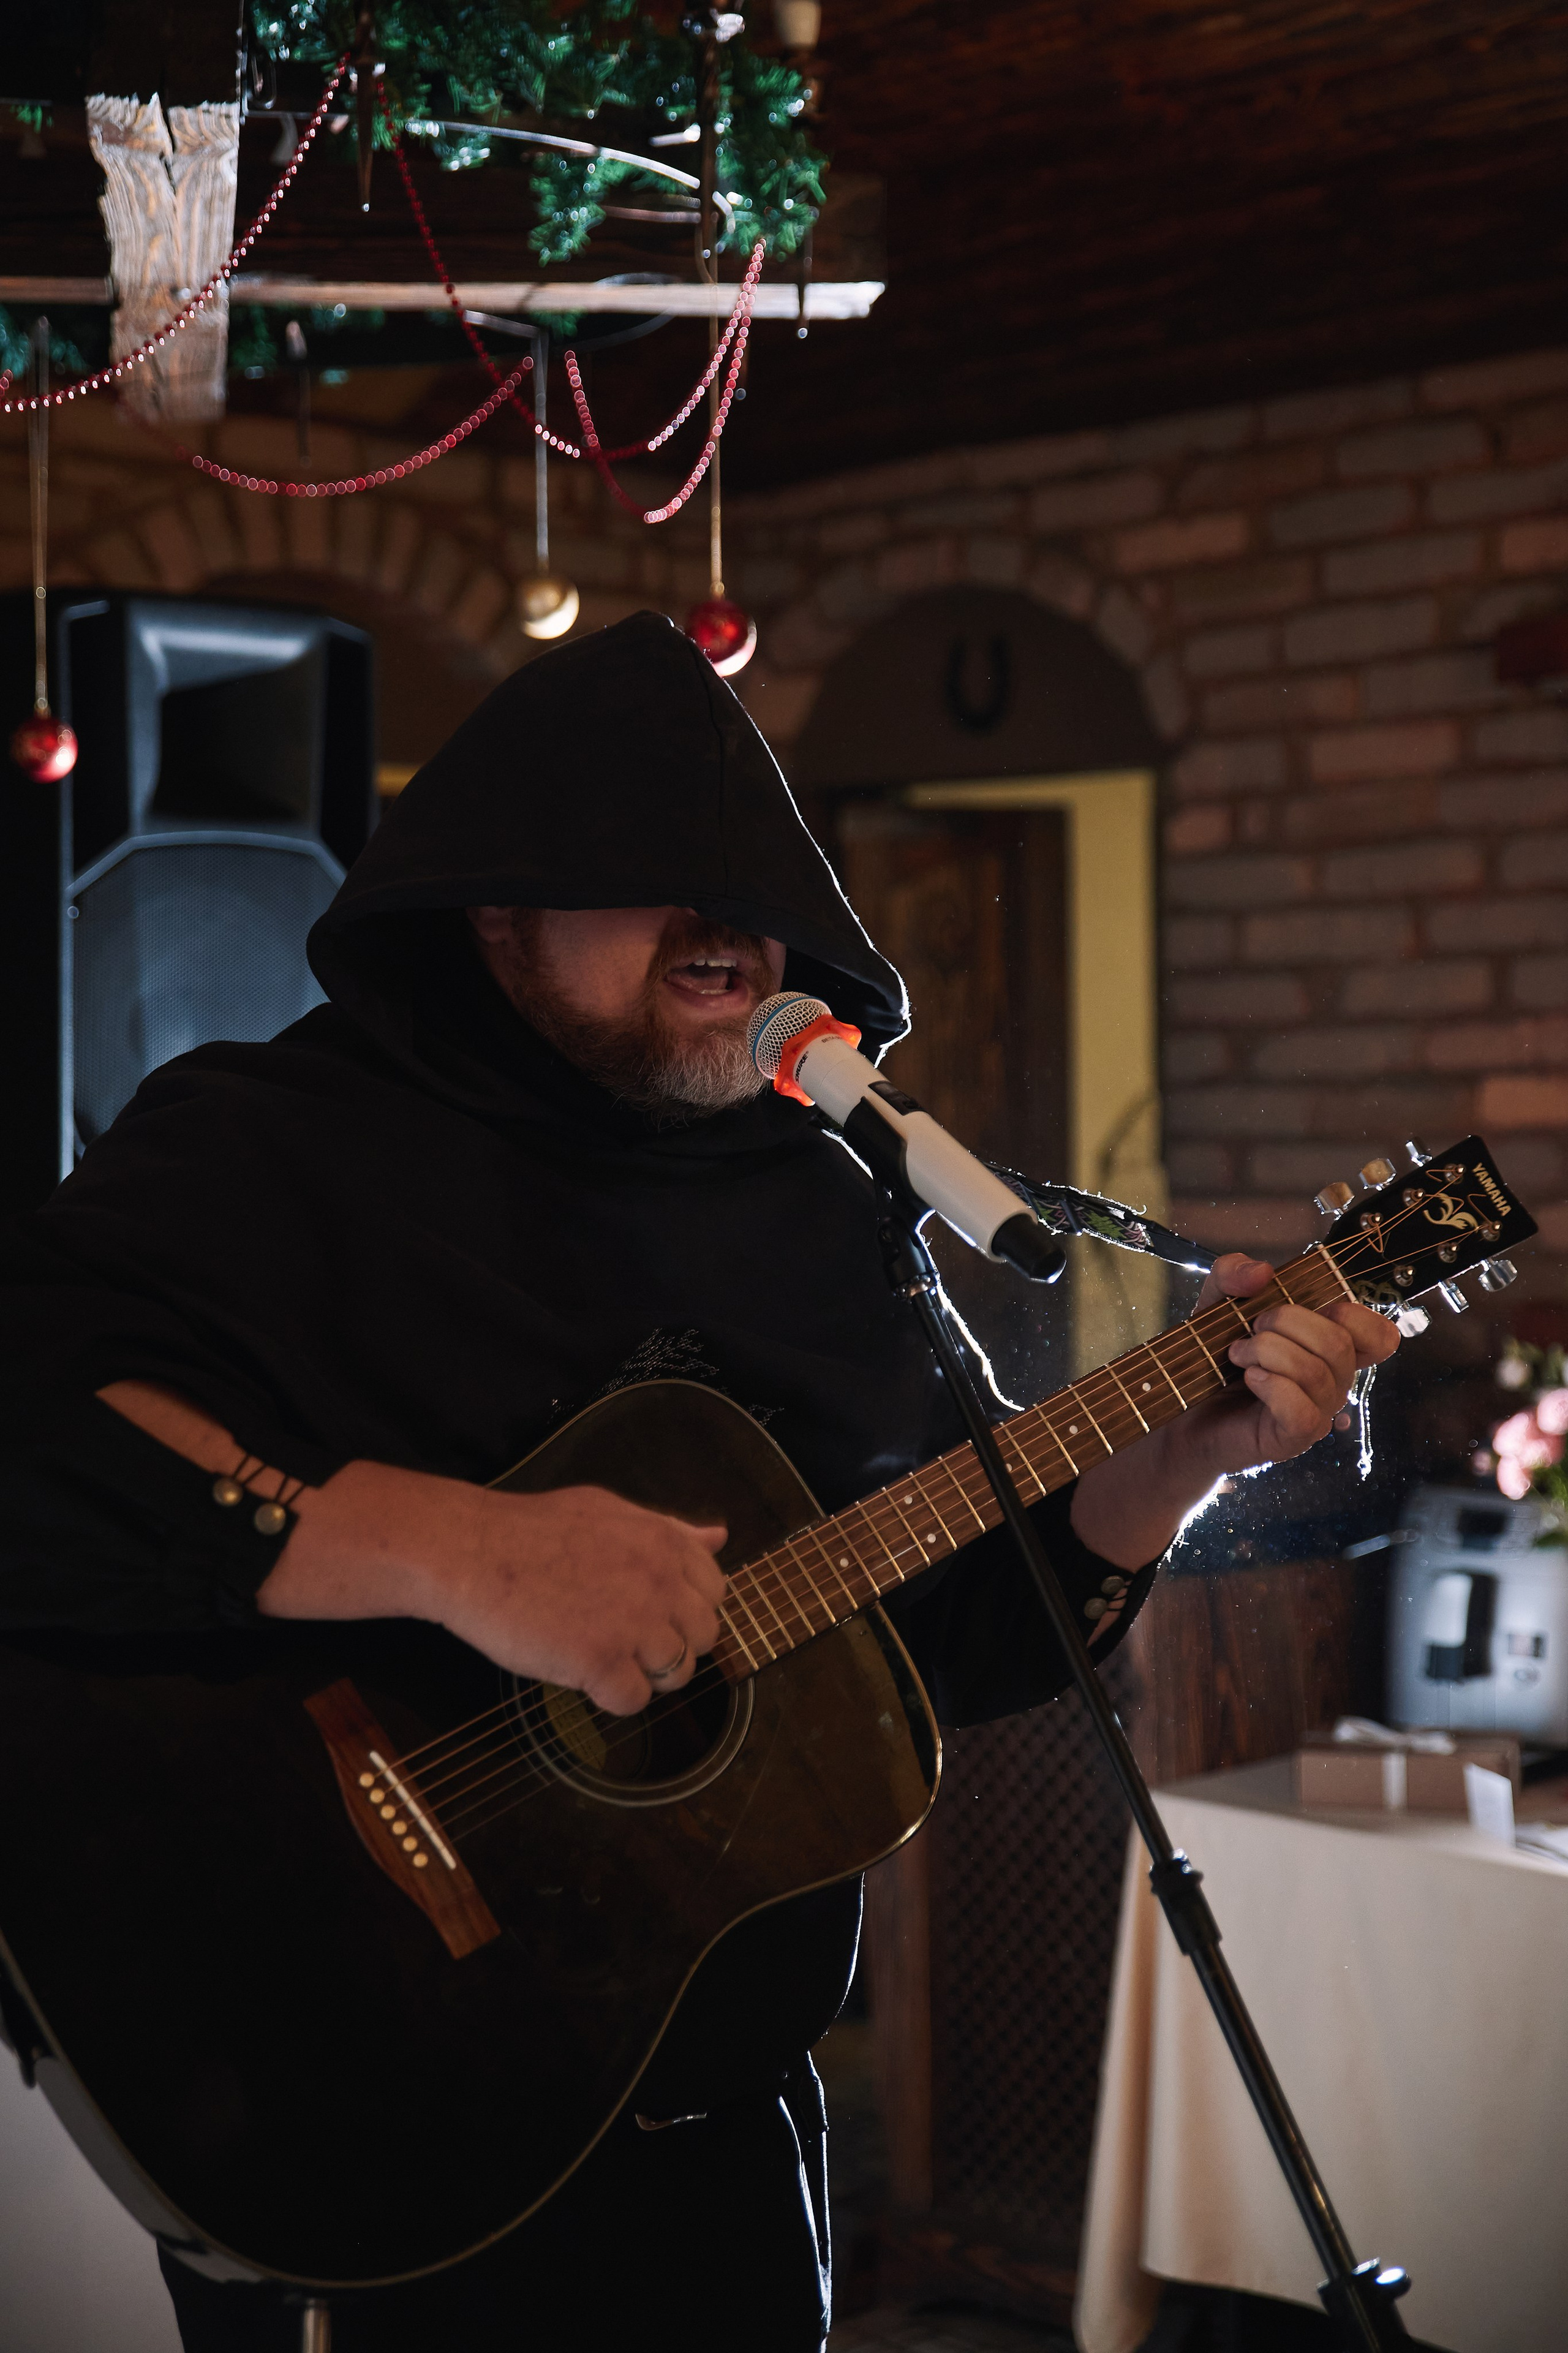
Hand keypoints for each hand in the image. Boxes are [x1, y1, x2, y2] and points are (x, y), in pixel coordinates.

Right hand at [424, 1483, 728, 1715]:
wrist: (471, 1551)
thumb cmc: (533, 1532)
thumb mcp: (610, 1512)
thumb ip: (668, 1529)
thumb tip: (719, 1537)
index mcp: (664, 1543)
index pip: (715, 1591)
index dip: (685, 1608)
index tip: (652, 1611)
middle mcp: (660, 1581)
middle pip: (703, 1636)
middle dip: (671, 1643)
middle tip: (624, 1638)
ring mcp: (633, 1623)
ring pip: (676, 1673)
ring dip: (643, 1672)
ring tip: (601, 1654)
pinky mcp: (601, 1661)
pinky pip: (634, 1700)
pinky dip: (611, 1695)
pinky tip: (582, 1671)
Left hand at [1187, 1252, 1400, 1474]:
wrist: (1182, 1413)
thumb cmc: (1212, 1358)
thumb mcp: (1217, 1301)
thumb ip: (1233, 1273)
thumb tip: (1263, 1271)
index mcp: (1330, 1348)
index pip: (1381, 1336)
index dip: (1351, 1313)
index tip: (1303, 1305)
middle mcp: (1334, 1382)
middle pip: (1339, 1343)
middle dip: (1286, 1321)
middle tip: (1251, 1330)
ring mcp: (1318, 1413)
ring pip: (1315, 1372)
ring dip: (1266, 1351)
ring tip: (1237, 1355)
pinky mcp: (1294, 1438)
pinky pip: (1301, 1409)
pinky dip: (1271, 1385)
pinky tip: (1249, 1378)